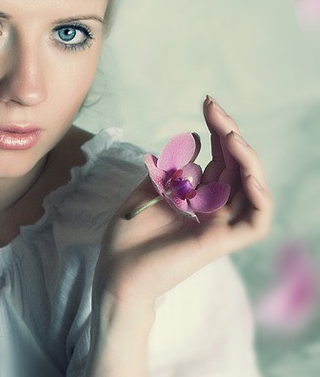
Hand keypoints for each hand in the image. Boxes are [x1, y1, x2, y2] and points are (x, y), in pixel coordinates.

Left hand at [94, 97, 272, 311]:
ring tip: (232, 137)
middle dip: (230, 132)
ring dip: (249, 160)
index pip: (222, 159)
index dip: (219, 130)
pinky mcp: (219, 244)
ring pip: (254, 190)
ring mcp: (220, 227)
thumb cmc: (127, 239)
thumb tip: (194, 142)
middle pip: (239, 167)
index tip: (207, 102)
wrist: (114, 273)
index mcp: (200, 199)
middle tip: (213, 107)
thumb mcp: (147, 191)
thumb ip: (172, 169)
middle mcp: (215, 211)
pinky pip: (256, 223)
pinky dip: (261, 200)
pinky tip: (249, 177)